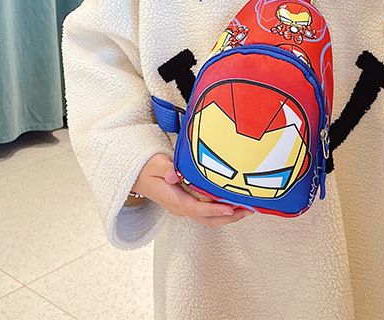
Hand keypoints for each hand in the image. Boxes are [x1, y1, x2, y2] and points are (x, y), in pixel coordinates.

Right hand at [132, 153, 252, 226]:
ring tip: (246, 209)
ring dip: (227, 216)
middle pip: (207, 219)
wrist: (136, 176)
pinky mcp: (186, 204)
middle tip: (247, 210)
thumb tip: (174, 174)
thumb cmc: (146, 168)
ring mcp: (183, 208)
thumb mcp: (155, 163)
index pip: (197, 208)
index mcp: (173, 199)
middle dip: (228, 217)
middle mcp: (179, 207)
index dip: (214, 209)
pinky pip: (205, 212)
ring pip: (207, 218)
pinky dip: (220, 211)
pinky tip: (231, 204)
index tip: (230, 208)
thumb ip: (166, 168)